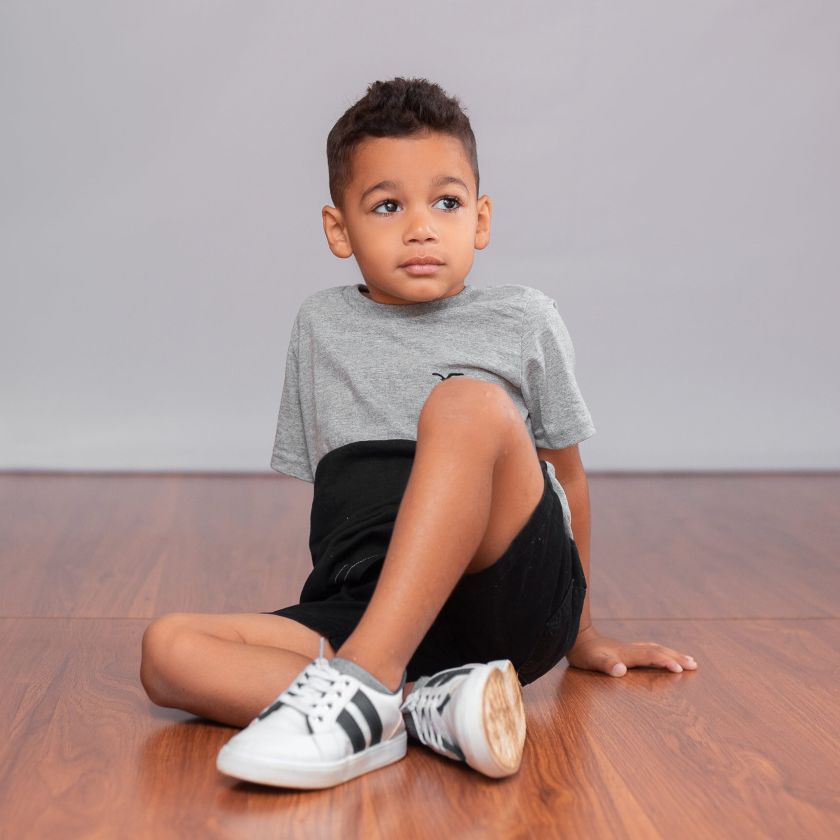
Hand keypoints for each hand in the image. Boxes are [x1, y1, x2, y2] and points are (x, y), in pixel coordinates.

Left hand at [566, 625, 697, 676]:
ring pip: (656, 649)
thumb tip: (621, 670)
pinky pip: (650, 650)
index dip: (665, 662)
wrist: (576, 637)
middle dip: (677, 657)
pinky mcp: (626, 650)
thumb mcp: (592, 661)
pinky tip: (662, 656)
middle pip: (658, 651)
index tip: (680, 670)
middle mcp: (631, 649)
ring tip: (687, 659)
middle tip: (695, 664)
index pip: (651, 657)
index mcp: (627, 654)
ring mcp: (629, 648)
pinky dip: (661, 653)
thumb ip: (606, 665)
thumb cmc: (584, 652)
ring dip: (672, 654)